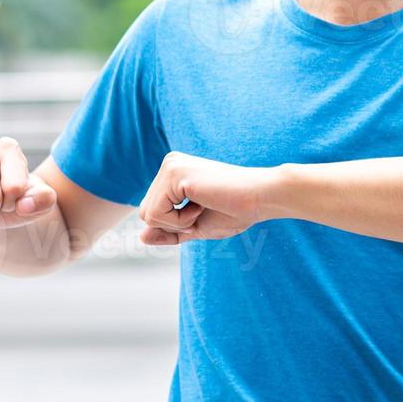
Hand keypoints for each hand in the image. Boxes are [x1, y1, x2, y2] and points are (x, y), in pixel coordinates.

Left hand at [138, 151, 272, 244]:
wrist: (261, 198)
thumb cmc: (236, 211)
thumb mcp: (196, 226)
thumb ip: (169, 231)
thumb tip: (141, 238)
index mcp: (174, 172)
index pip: (152, 211)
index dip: (175, 225)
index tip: (203, 212)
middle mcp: (169, 164)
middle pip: (145, 213)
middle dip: (174, 225)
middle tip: (204, 211)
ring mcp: (170, 166)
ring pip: (147, 215)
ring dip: (177, 223)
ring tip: (203, 207)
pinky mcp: (174, 174)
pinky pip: (156, 214)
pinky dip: (179, 221)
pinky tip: (202, 204)